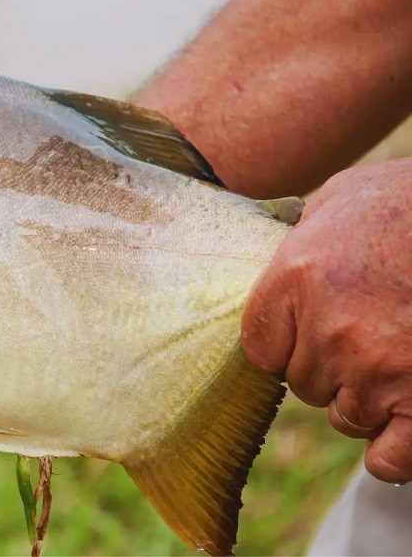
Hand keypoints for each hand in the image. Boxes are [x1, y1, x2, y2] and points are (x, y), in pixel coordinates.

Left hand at [241, 160, 411, 483]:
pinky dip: (394, 450)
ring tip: (396, 361)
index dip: (285, 345)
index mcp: (298, 276)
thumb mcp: (345, 196)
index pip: (258, 346)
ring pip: (345, 417)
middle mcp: (329, 329)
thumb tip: (285, 242)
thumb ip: (304, 231)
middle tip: (368, 338)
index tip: (307, 336)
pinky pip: (389, 459)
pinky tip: (404, 422)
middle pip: (302, 383)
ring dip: (366, 399)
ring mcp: (377, 369)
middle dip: (330, 368)